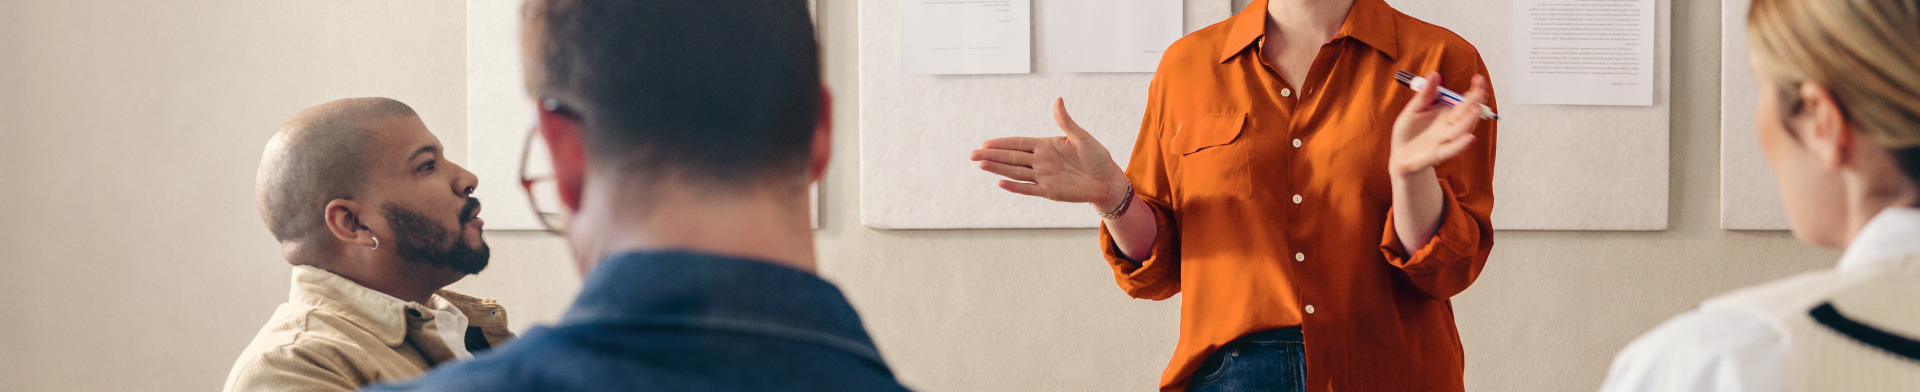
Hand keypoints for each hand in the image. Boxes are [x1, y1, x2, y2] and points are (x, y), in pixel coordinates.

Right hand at [970, 98, 1130, 209]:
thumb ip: (1065, 122)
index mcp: (1046, 146)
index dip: (1002, 143)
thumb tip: (1057, 100)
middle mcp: (1041, 161)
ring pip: (1015, 172)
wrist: (1107, 180)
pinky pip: (1029, 189)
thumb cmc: (1097, 156)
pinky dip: (1015, 187)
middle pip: (1011, 158)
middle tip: (972, 154)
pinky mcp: (1049, 191)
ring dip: (998, 168)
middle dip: (992, 155)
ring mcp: (1043, 177)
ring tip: (980, 164)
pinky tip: (1000, 183)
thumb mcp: (1081, 137)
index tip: (985, 142)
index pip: (1018, 143)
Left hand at [1389, 72, 1487, 177]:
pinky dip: (1460, 144)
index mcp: (1448, 113)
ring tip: (1475, 108)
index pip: (1467, 100)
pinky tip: (1469, 137)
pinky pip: (1451, 149)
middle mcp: (1452, 126)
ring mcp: (1446, 140)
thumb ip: (1424, 94)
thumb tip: (1433, 74)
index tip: (1478, 78)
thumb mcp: (1413, 109)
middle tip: (1479, 90)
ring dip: (1470, 119)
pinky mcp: (1438, 154)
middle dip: (1476, 101)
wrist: (1400, 155)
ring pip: (1462, 129)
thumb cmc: (1409, 131)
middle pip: (1469, 112)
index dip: (1475, 90)